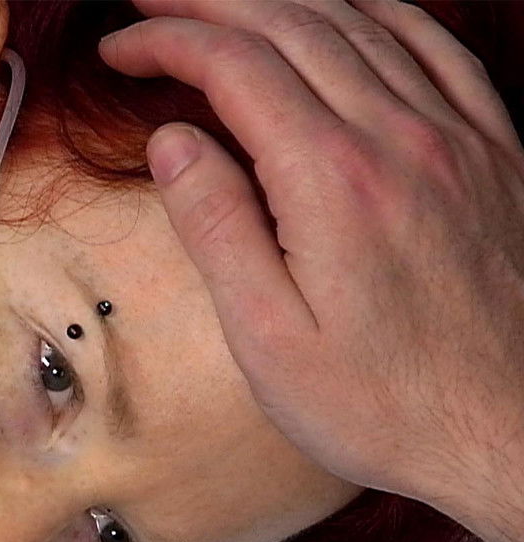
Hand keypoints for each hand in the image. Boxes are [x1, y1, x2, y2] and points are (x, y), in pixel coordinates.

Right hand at [97, 0, 523, 541]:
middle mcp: (398, 137)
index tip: (118, 47)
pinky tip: (343, 12)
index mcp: (331, 180)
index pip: (233, 66)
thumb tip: (173, 139)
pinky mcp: (493, 151)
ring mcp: (455, 136)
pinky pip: (434, 45)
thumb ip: (217, 227)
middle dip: (208, 0)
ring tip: (222, 1)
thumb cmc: (385, 404)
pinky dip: (376, 11)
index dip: (165, 41)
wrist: (513, 436)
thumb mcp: (268, 339)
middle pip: (290, 22)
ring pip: (357, 20)